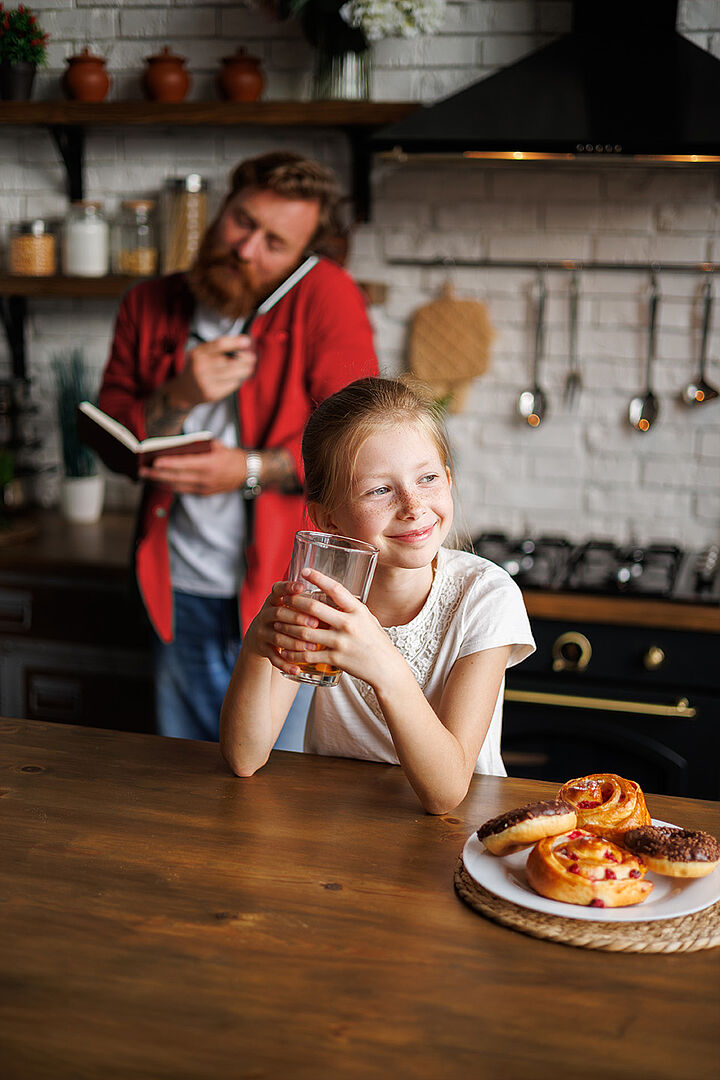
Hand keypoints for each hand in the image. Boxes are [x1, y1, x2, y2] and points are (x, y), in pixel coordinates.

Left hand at [139, 441, 247, 493]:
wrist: (248, 473)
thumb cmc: (232, 456)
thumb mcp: (217, 445)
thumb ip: (199, 445)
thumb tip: (179, 445)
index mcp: (210, 464)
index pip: (185, 464)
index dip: (169, 464)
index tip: (154, 461)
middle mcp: (205, 478)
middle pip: (176, 477)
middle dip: (157, 474)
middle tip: (142, 470)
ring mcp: (204, 488)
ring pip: (177, 486)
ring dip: (160, 482)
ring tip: (146, 476)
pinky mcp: (203, 493)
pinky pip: (183, 490)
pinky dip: (170, 486)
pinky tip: (160, 481)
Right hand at [167, 334, 255, 408]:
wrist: (184, 391)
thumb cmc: (197, 368)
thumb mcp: (201, 354)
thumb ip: (218, 348)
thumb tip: (242, 342)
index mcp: (198, 353)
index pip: (220, 345)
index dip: (235, 342)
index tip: (247, 341)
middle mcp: (201, 367)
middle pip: (230, 361)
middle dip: (245, 359)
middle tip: (252, 357)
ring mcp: (206, 382)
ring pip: (233, 374)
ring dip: (245, 370)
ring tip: (250, 367)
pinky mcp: (212, 394)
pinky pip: (231, 385)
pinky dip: (237, 380)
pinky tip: (238, 377)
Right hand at [245, 580, 321, 676]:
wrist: (261, 636)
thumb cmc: (285, 618)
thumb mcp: (290, 606)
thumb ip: (306, 601)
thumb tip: (337, 595)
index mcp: (274, 600)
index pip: (278, 590)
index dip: (289, 587)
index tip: (303, 586)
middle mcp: (265, 614)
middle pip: (279, 614)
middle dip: (297, 618)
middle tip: (316, 623)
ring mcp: (262, 632)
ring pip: (277, 638)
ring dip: (295, 643)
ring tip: (313, 647)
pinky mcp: (262, 649)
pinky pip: (273, 658)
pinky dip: (286, 664)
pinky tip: (298, 670)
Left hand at [270, 568, 400, 687]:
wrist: (386, 669)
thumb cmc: (376, 641)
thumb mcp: (368, 619)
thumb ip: (350, 609)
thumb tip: (333, 596)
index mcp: (358, 610)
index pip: (336, 589)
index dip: (319, 578)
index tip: (305, 571)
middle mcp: (349, 624)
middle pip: (314, 608)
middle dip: (294, 602)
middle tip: (283, 599)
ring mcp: (342, 642)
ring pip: (305, 632)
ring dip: (287, 627)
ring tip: (277, 623)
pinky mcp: (336, 659)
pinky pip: (308, 654)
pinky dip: (293, 653)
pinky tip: (284, 651)